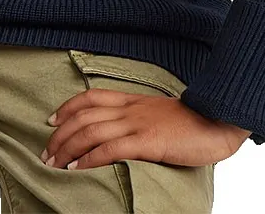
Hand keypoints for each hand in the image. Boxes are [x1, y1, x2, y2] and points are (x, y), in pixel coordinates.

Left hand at [41, 88, 250, 170]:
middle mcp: (131, 109)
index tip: (51, 121)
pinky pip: (110, 147)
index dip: (67, 108)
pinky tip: (77, 167)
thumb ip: (140, 119)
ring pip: (91, 130)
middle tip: (46, 151)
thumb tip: (124, 133)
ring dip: (67, 147)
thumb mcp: (160, 115)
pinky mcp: (148, 141)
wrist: (219, 120)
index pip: (91, 97)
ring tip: (54, 163)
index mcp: (133, 100)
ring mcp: (138, 123)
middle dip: (60, 134)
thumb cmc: (193, 123)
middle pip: (84, 115)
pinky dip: (89, 157)